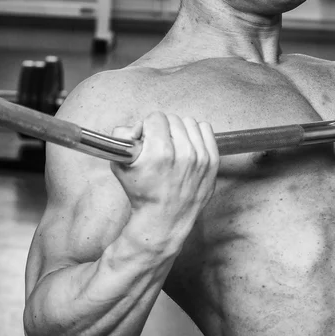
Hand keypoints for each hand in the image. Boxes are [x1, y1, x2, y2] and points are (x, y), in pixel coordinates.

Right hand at [110, 112, 218, 239]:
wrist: (165, 218)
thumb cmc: (144, 195)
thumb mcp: (122, 167)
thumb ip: (122, 140)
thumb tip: (133, 127)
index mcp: (160, 152)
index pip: (156, 117)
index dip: (147, 126)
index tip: (146, 137)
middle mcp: (184, 153)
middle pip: (172, 119)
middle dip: (162, 128)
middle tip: (158, 143)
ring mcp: (201, 157)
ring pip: (190, 122)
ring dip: (179, 130)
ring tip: (173, 145)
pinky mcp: (212, 161)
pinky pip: (205, 130)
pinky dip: (196, 134)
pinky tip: (188, 145)